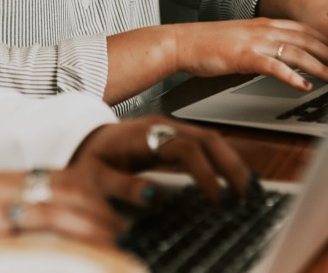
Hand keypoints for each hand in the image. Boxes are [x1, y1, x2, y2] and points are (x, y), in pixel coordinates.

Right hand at [0, 168, 123, 264]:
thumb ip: (18, 202)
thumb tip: (65, 214)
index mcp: (0, 180)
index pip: (61, 179)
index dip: (95, 197)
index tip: (119, 214)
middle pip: (64, 200)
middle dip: (101, 220)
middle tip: (126, 240)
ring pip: (54, 223)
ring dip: (92, 241)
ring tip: (117, 256)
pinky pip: (33, 250)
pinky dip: (64, 256)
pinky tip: (83, 262)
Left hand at [68, 117, 252, 204]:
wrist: (80, 141)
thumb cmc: (88, 160)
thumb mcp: (95, 177)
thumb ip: (121, 186)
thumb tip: (152, 197)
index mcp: (143, 133)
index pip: (185, 147)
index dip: (204, 172)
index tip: (216, 200)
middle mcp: (161, 126)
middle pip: (207, 138)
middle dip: (231, 166)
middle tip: (247, 196)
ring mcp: (169, 129)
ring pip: (211, 139)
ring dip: (231, 163)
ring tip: (247, 192)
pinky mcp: (173, 137)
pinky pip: (204, 145)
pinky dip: (223, 161)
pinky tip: (232, 180)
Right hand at [171, 18, 327, 89]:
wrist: (182, 43)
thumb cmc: (208, 44)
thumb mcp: (241, 39)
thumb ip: (263, 45)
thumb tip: (281, 58)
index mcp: (265, 24)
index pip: (306, 30)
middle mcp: (264, 29)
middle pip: (309, 40)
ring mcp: (255, 42)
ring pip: (298, 53)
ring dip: (321, 67)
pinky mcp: (244, 56)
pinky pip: (274, 66)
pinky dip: (292, 76)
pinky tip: (304, 85)